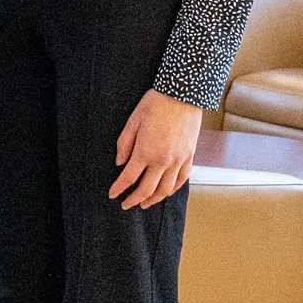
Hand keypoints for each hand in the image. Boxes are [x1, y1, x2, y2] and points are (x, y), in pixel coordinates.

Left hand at [110, 89, 200, 209]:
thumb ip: (124, 144)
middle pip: (148, 189)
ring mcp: (179, 161)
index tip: (112, 195)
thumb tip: (120, 163)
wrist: (183, 97)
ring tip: (144, 203)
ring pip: (166, 189)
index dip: (119, 188)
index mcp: (146, 152)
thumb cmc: (155, 106)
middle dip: (134, 200)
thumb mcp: (133, 121)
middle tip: (125, 205)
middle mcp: (164, 161)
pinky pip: (182, 180)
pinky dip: (172, 189)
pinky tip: (166, 192)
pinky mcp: (190, 157)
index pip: (129, 178)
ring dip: (154, 199)